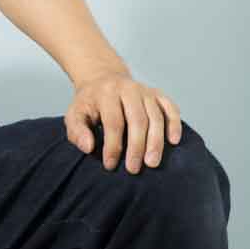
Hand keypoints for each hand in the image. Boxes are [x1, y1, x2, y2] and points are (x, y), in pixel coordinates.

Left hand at [64, 70, 181, 171]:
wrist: (103, 80)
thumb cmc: (89, 103)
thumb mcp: (74, 115)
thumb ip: (77, 131)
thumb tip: (88, 148)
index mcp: (107, 94)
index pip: (113, 122)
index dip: (113, 145)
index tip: (110, 165)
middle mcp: (129, 90)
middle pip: (137, 120)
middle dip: (137, 147)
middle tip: (134, 169)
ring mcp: (146, 91)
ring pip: (156, 117)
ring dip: (156, 142)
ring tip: (152, 162)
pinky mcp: (158, 94)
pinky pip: (170, 108)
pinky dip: (174, 124)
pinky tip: (173, 141)